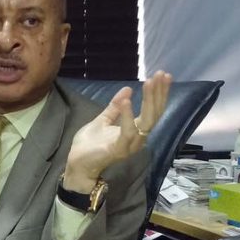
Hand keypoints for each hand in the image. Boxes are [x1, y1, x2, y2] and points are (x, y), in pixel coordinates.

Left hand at [63, 71, 171, 191]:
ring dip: (149, 101)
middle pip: (154, 114)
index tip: (162, 75)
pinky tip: (128, 101)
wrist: (77, 164)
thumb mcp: (102, 120)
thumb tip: (127, 89)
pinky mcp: (119, 149)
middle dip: (158, 93)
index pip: (152, 110)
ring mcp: (129, 145)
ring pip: (146, 121)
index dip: (159, 93)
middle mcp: (137, 138)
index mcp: (134, 130)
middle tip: (161, 75)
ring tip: (148, 83)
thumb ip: (115, 107)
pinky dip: (127, 116)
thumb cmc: (90, 145)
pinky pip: (128, 132)